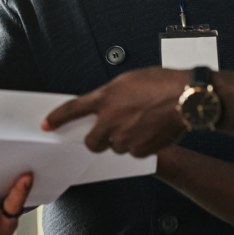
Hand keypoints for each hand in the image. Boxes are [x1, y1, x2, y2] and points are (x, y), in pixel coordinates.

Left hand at [43, 66, 190, 156]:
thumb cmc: (162, 84)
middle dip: (97, 140)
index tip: (47, 124)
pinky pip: (133, 153)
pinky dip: (140, 146)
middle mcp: (110, 119)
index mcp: (105, 98)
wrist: (185, 98)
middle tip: (109, 133)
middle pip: (91, 141)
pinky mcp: (138, 150)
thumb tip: (106, 107)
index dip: (57, 118)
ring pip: (115, 147)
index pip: (73, 109)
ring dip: (123, 140)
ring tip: (142, 124)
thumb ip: (112, 96)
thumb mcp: (128, 81)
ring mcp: (123, 137)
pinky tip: (151, 132)